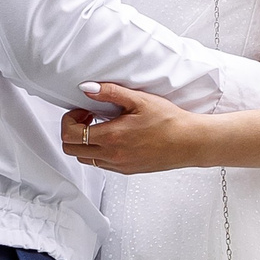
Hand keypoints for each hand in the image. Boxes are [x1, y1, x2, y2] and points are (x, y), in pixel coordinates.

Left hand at [62, 81, 211, 174]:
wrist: (190, 142)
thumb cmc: (169, 121)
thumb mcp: (139, 100)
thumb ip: (110, 93)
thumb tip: (87, 88)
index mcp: (112, 137)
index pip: (70, 134)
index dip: (69, 119)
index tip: (82, 110)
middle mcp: (112, 155)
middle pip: (71, 149)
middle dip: (72, 131)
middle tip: (87, 117)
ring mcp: (119, 165)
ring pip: (85, 158)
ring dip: (85, 142)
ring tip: (101, 127)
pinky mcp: (126, 170)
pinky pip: (101, 164)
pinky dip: (98, 150)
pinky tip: (114, 137)